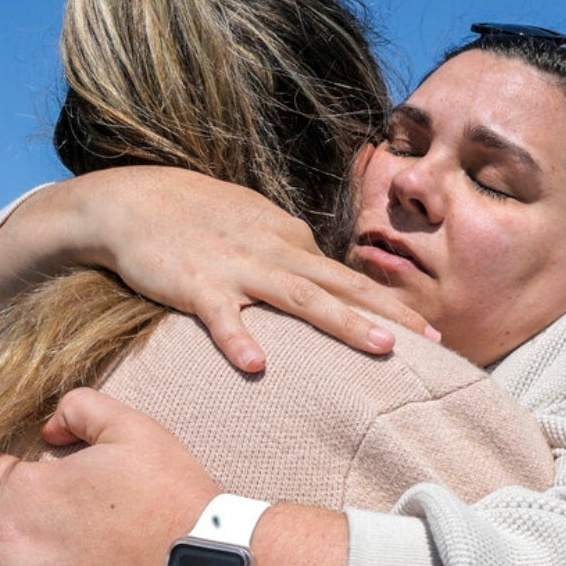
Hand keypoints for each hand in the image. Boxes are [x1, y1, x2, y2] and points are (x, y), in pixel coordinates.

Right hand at [0, 166, 437, 371]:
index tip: (433, 334)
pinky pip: (221, 316)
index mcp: (292, 243)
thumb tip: (326, 274)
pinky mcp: (195, 284)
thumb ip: (294, 252)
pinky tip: (256, 366)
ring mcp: (237, 268)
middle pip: (343, 286)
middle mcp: (275, 253)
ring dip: (343, 322)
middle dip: (391, 312)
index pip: (351, 279)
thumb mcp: (257, 228)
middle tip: (434, 339)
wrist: (131, 200)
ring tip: (383, 347)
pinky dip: (238, 338)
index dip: (393, 305)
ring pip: (301, 297)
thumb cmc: (198, 216)